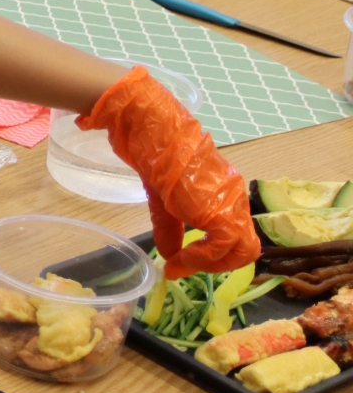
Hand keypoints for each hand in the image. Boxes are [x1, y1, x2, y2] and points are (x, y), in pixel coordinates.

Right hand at [76, 67, 255, 278]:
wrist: (147, 124)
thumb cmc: (152, 151)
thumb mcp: (161, 196)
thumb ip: (169, 226)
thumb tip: (169, 255)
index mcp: (223, 193)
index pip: (235, 236)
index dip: (213, 257)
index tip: (179, 265)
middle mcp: (233, 197)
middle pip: (244, 247)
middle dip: (214, 266)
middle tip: (183, 268)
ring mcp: (228, 200)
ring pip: (241, 250)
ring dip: (210, 265)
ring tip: (181, 265)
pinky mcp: (217, 205)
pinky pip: (224, 245)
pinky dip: (203, 259)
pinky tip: (180, 258)